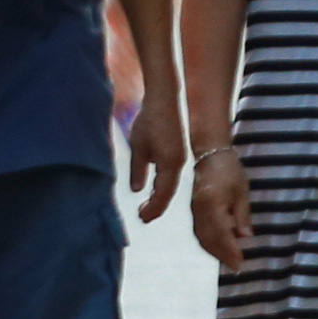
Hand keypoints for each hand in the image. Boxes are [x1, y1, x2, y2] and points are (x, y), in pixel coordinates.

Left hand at [122, 86, 187, 224]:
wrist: (164, 100)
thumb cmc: (149, 121)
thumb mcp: (138, 146)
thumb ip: (138, 170)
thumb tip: (138, 190)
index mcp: (170, 164)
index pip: (162, 194)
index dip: (153, 208)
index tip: (142, 218)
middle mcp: (178, 163)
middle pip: (169, 192)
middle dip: (156, 206)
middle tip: (143, 217)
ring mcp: (180, 158)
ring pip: (171, 184)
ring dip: (159, 197)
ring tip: (147, 207)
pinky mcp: (178, 152)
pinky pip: (171, 175)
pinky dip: (162, 186)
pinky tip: (153, 188)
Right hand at [188, 137, 248, 268]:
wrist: (210, 154)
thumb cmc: (229, 170)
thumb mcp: (241, 192)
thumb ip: (242, 215)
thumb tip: (245, 237)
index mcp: (213, 205)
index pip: (222, 234)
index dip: (230, 251)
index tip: (239, 264)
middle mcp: (201, 210)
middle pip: (210, 239)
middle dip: (222, 255)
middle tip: (235, 267)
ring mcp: (195, 210)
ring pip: (202, 237)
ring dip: (214, 251)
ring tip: (228, 260)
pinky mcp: (194, 209)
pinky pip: (199, 231)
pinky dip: (208, 242)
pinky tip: (217, 247)